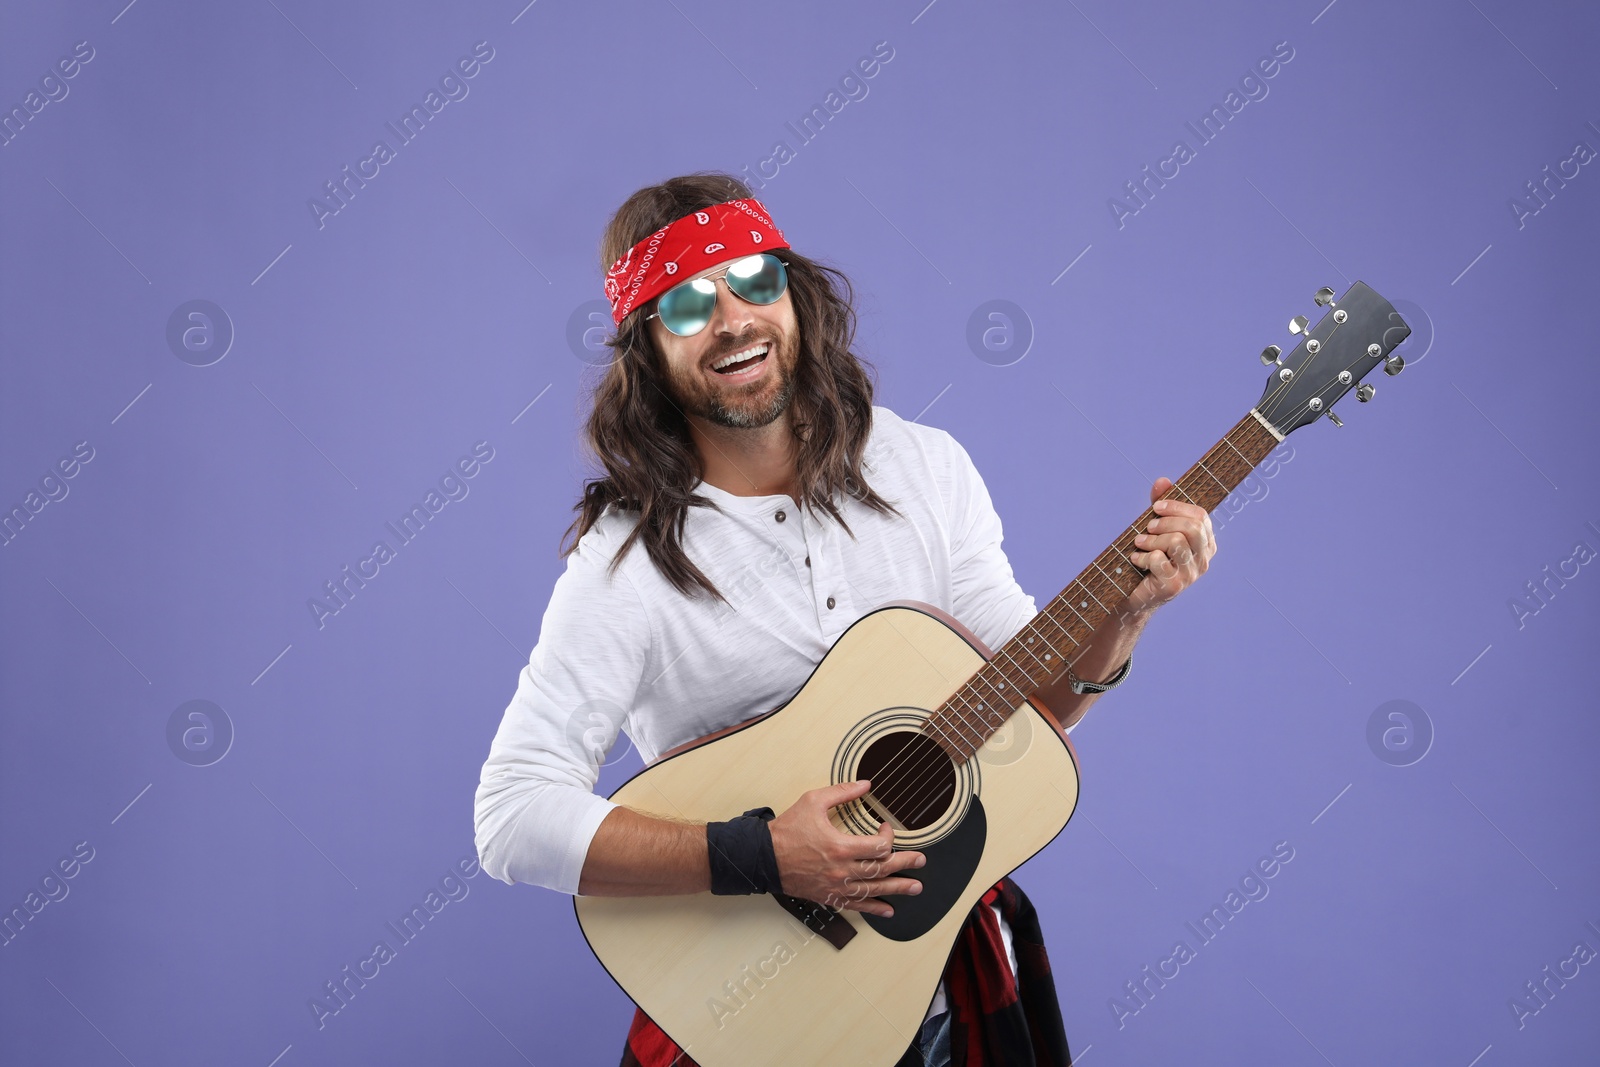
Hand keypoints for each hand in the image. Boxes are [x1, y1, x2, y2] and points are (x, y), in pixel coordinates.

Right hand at [766, 780, 924, 917]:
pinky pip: (856, 905)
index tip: (886, 828)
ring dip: (897, 889)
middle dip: (905, 864)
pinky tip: (887, 910)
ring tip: (915, 887)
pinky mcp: (829, 896)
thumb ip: (842, 792)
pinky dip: (874, 908)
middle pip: (882, 870)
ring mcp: (836, 886)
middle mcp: (841, 870)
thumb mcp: (813, 801)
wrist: (763, 857)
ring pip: (874, 890)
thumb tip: (865, 784)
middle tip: (920, 861)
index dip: (889, 836)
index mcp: (840, 847)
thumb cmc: (787, 830)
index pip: (879, 846)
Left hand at [1126, 476, 1215, 612]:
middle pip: (1192, 528)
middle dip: (1165, 522)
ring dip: (1151, 539)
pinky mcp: (1174, 586)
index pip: (1201, 517)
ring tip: (1140, 543)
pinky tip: (1136, 560)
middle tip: (1147, 527)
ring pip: (1176, 542)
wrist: (1136, 595)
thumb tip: (1162, 481)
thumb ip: (1161, 505)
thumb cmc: (1149, 557)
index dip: (1178, 507)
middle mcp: (1204, 560)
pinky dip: (1142, 556)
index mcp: (1206, 544)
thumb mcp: (1156, 529)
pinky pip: (1158, 560)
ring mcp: (1191, 575)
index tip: (1157, 506)